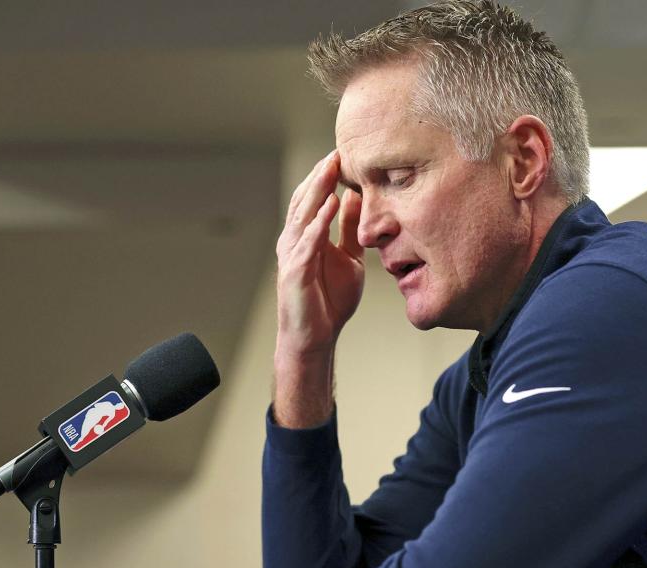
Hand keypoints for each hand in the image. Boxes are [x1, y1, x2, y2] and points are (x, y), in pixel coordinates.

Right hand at [275, 150, 364, 357]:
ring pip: (303, 215)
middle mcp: (294, 241)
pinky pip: (307, 242)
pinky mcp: (295, 272)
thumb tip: (354, 197)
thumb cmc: (330, 299)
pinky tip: (330, 205)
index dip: (326, 176)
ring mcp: (292, 255)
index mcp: (306, 235)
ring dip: (318, 190)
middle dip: (321, 175)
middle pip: (306, 200)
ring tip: (331, 168)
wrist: (317, 337)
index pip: (314, 198)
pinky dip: (318, 222)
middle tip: (337, 151)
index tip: (344, 153)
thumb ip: (349, 229)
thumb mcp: (349, 257)